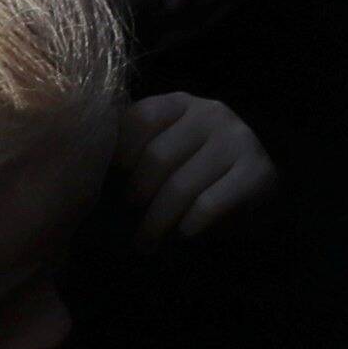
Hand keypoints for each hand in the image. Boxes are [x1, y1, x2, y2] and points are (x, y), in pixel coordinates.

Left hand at [117, 92, 277, 242]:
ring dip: (157, 224)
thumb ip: (135, 154)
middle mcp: (212, 113)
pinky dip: (188, 227)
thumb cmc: (194, 178)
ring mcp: (238, 140)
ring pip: (181, 186)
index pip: (141, 118)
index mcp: (182, 104)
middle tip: (130, 224)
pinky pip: (208, 205)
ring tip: (147, 243)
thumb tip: (90, 176)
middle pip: (157, 157)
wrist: (254, 197)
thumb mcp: (164, 155)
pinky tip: (184, 234)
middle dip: (137, 198)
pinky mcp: (257, 173)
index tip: (114, 185)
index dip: (121, 155)